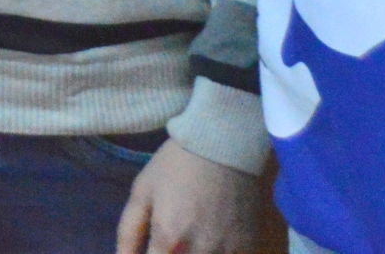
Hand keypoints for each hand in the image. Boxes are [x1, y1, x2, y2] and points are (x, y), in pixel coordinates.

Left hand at [115, 138, 266, 253]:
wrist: (229, 142)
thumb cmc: (179, 164)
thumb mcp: (143, 191)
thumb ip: (128, 233)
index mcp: (169, 240)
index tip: (154, 252)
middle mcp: (202, 253)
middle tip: (172, 246)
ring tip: (193, 242)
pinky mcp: (255, 249)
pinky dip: (224, 253)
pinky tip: (216, 244)